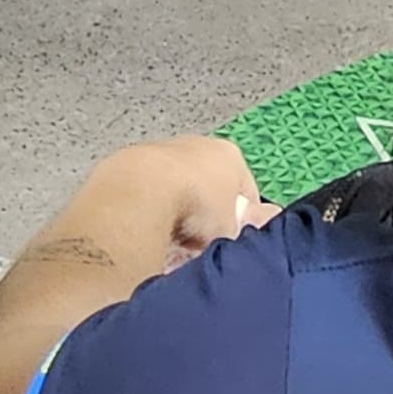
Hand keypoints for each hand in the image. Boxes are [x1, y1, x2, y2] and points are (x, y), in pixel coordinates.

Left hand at [104, 133, 271, 256]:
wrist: (139, 194)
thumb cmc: (196, 208)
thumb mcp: (234, 229)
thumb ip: (251, 227)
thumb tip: (265, 223)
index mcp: (229, 155)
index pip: (246, 190)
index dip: (242, 221)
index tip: (233, 244)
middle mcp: (196, 145)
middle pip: (208, 188)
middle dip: (205, 217)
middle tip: (200, 248)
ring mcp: (159, 152)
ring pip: (175, 191)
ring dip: (174, 215)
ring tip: (170, 244)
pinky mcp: (128, 165)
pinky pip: (146, 196)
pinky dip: (147, 213)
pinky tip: (145, 233)